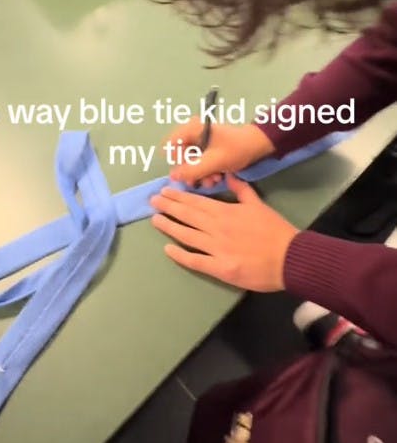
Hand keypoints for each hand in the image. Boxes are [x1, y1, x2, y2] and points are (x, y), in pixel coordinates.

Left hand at [150, 175, 297, 291]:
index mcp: (226, 212)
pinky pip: (195, 260)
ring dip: (169, 227)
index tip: (165, 191)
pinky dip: (180, 255)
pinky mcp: (220, 268)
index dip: (179, 196)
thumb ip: (242, 191)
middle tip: (152, 201)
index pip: (197, 201)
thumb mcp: (259, 205)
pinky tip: (167, 249)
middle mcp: (217, 228)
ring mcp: (217, 248)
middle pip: (188, 215)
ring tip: (155, 220)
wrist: (290, 257)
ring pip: (187, 235)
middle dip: (168, 207)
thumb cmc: (275, 231)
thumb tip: (229, 175)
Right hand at [166, 120, 274, 187]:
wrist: (258, 145)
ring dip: (200, 173)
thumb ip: (192, 170)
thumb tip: (172, 176)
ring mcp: (200, 140)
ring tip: (213, 180)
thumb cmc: (236, 149)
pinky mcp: (207, 148)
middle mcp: (193, 132)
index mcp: (191, 129)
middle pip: (181, 154)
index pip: (171, 144)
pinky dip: (206, 170)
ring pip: (191, 160)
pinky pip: (199, 160)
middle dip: (191, 170)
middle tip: (200, 182)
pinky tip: (217, 176)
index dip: (176, 161)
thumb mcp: (213, 162)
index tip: (186, 172)